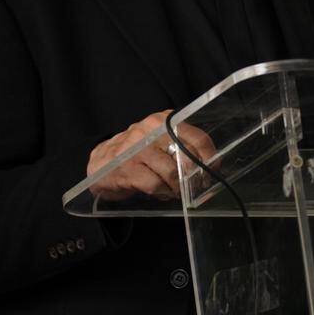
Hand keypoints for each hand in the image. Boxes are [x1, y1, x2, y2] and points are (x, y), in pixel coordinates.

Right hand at [87, 110, 215, 201]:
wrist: (100, 162)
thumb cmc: (136, 152)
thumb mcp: (158, 140)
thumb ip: (181, 146)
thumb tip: (209, 164)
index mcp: (163, 121)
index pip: (196, 137)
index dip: (209, 157)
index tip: (214, 169)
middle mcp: (150, 131)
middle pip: (186, 156)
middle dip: (193, 175)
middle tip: (194, 185)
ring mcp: (137, 150)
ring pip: (171, 173)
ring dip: (176, 186)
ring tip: (173, 189)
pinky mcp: (127, 169)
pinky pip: (155, 185)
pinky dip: (162, 192)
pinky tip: (160, 191)